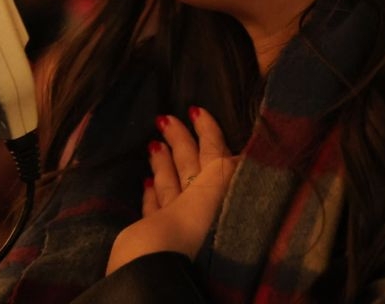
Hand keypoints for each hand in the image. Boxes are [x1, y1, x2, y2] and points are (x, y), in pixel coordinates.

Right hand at [105, 106, 238, 274]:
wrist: (151, 276)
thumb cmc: (184, 234)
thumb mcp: (212, 195)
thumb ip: (224, 170)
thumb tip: (239, 152)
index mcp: (217, 195)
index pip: (216, 155)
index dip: (209, 131)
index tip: (197, 108)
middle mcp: (199, 208)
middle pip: (191, 166)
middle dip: (181, 139)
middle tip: (166, 116)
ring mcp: (176, 222)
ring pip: (172, 183)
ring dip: (164, 160)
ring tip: (154, 139)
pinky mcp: (153, 235)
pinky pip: (156, 207)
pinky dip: (151, 193)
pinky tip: (145, 179)